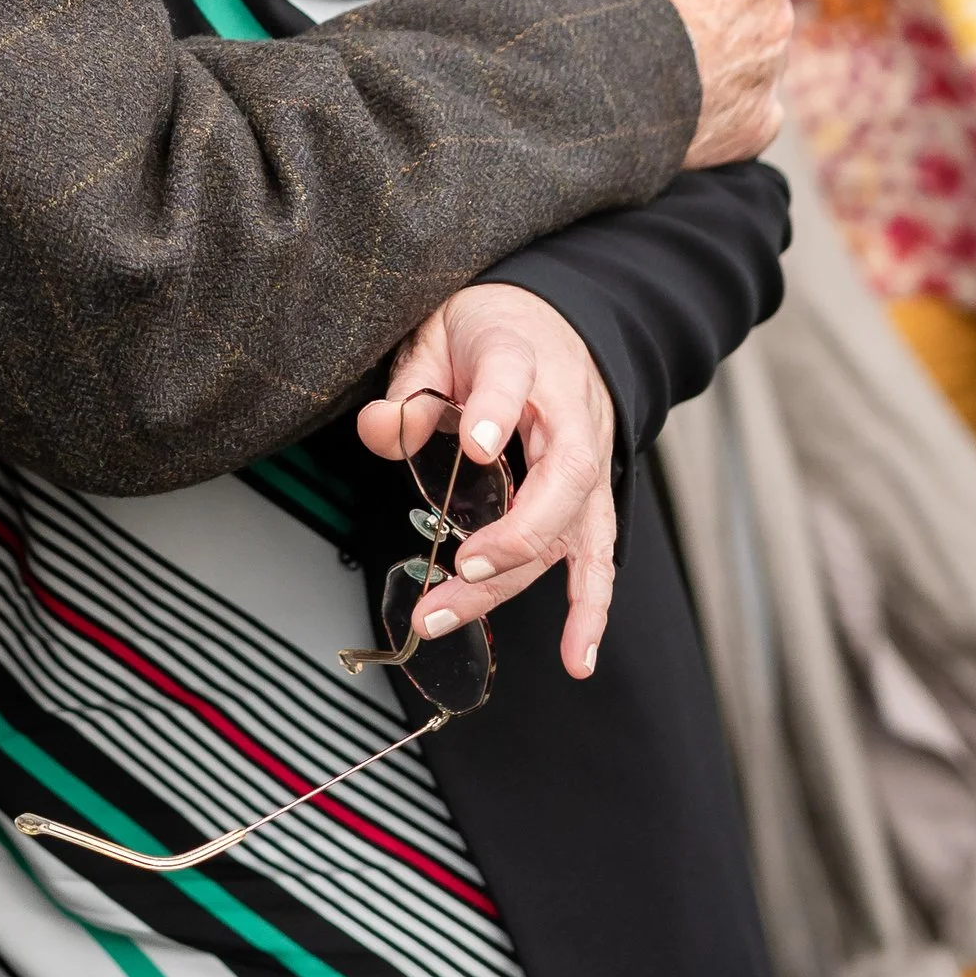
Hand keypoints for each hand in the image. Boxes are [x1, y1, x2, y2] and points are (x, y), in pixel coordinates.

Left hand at [357, 284, 617, 677]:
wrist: (553, 321)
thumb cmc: (488, 331)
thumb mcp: (436, 336)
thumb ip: (410, 385)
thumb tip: (379, 431)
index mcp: (521, 354)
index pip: (512, 376)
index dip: (496, 409)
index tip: (476, 442)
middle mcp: (567, 410)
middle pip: (561, 475)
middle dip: (514, 531)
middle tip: (459, 565)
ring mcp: (589, 454)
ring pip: (572, 526)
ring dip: (519, 579)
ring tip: (458, 615)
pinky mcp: (593, 493)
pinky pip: (597, 553)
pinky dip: (590, 606)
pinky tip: (578, 655)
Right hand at [564, 0, 788, 166]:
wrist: (598, 74)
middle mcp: (779, 7)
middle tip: (649, 0)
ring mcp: (769, 71)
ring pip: (748, 43)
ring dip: (715, 42)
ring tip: (653, 50)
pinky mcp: (754, 124)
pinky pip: (744, 107)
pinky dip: (718, 102)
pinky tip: (673, 98)